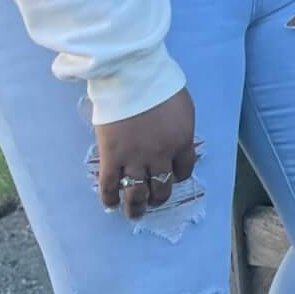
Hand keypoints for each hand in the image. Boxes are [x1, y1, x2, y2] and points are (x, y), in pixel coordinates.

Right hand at [94, 88, 197, 219]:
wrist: (133, 79)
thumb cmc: (160, 87)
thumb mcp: (183, 109)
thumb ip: (180, 129)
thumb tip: (177, 142)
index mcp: (182, 142)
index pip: (184, 170)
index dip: (179, 177)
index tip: (173, 178)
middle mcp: (161, 156)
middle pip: (162, 187)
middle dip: (158, 198)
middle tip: (153, 203)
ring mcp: (135, 158)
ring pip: (136, 192)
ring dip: (135, 206)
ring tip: (134, 214)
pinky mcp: (112, 157)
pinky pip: (110, 185)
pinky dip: (110, 198)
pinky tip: (110, 204)